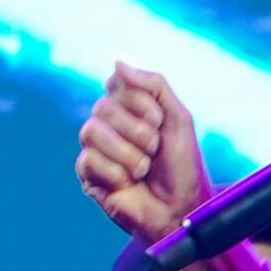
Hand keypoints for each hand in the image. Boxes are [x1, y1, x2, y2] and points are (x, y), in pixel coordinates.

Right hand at [76, 62, 209, 239]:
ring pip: (91, 132)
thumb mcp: (179, 118)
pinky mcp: (88, 174)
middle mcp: (108, 123)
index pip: (117, 83)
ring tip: (144, 169)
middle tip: (155, 150)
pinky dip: (116, 174)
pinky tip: (128, 183)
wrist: (181, 209)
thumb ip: (154, 84)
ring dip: (128, 154)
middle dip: (138, 131)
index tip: (160, 123)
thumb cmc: (182, 166)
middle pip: (103, 107)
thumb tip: (118, 61)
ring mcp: (96, 148)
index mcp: (129, 106)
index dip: (141, 103)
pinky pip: (88, 160)